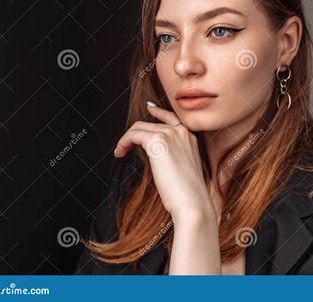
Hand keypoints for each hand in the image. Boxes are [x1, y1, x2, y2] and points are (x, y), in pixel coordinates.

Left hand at [113, 102, 215, 220]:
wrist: (192, 202)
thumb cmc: (188, 194)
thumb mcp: (183, 168)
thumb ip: (174, 155)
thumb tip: (157, 155)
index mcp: (190, 137)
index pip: (171, 117)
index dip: (158, 111)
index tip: (149, 108)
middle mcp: (181, 131)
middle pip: (150, 123)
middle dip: (135, 133)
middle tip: (125, 146)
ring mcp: (170, 134)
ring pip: (139, 127)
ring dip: (127, 138)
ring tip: (121, 151)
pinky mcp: (157, 140)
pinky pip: (133, 134)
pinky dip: (123, 142)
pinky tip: (120, 153)